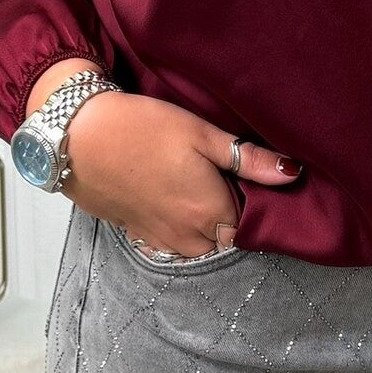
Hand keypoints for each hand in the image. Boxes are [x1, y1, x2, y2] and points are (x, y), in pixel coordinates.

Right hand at [24, 64, 301, 255]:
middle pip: (224, 237)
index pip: (250, 225)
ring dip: (203, 223)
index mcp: (210, 213)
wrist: (78, 137)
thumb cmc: (143, 129)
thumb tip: (293, 173)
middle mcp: (187, 237)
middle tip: (220, 176)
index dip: (252, 202)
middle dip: (229, 215)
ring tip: (194, 183)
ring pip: (197, 243)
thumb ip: (248, 160)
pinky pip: (169, 240)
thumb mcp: (202, 134)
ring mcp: (158, 238)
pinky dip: (176, 224)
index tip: (246, 178)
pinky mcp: (135, 233)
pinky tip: (167, 193)